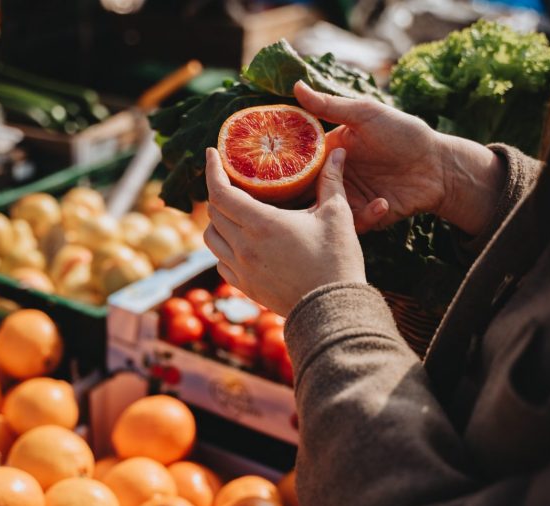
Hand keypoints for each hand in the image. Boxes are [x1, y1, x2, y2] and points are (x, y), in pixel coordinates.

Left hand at [203, 147, 365, 316]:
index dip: (212, 170)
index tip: (211, 154)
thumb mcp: (337, 216)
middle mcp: (244, 246)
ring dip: (217, 221)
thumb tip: (339, 151)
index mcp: (261, 224)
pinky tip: (239, 243)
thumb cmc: (337, 261)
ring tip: (232, 212)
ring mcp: (241, 269)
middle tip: (231, 181)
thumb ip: (332, 180)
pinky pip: (221, 263)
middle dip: (218, 192)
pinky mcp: (245, 287)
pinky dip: (223, 248)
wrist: (333, 310)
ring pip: (211, 238)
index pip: (220, 191)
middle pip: (214, 212)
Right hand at [295, 82, 504, 235]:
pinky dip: (366, 216)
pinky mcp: (365, 217)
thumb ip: (330, 106)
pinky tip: (383, 203)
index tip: (272, 170)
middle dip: (300, 198)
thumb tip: (296, 86)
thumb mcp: (366, 114)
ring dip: (333, 208)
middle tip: (304, 198)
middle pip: (304, 192)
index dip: (282, 166)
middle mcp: (335, 176)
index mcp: (330, 151)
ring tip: (345, 202)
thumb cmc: (405, 133)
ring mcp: (349, 198)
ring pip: (324, 211)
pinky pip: (353, 224)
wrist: (439, 166)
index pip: (297, 161)